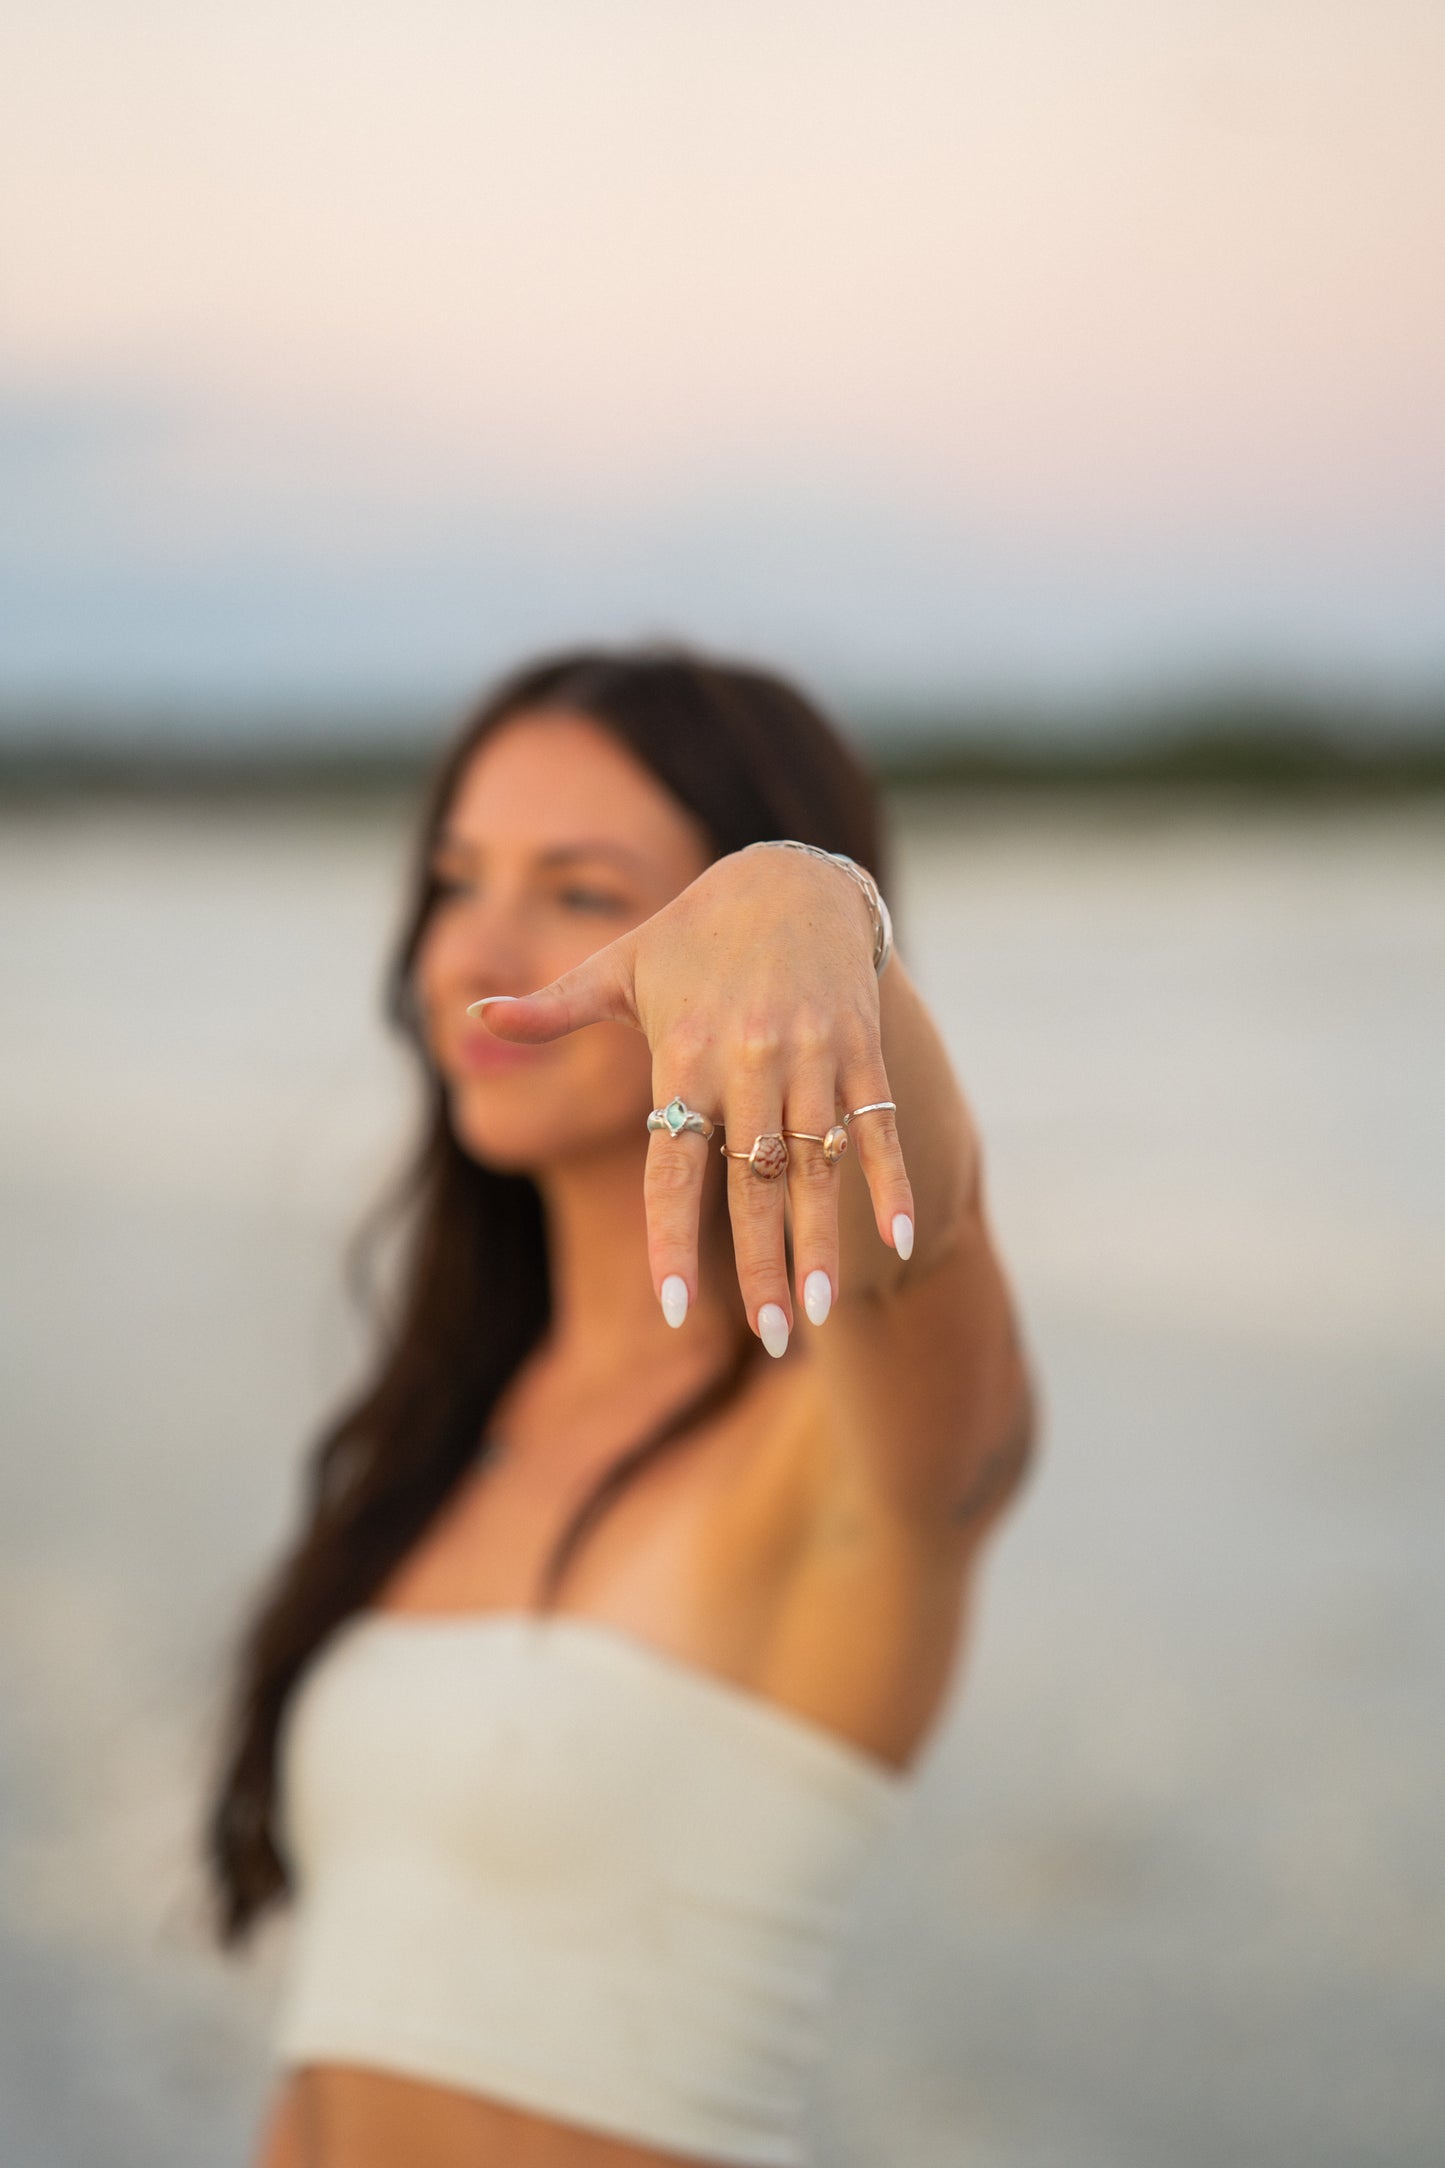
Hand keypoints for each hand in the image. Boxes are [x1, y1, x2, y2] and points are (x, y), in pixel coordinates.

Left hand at [469, 845, 914, 1350]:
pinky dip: (889, 1182)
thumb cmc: (693, 934)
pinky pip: (876, 1125)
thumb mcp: (619, 965)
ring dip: (822, 1243)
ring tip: (820, 1313)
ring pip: (817, 1167)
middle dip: (761, 1266)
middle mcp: (749, 1063)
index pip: (674, 1167)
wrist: (790, 877)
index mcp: (686, 1055)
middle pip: (753, 1185)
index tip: (674, 1309)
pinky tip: (900, 1242)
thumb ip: (553, 1008)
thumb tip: (472, 1019)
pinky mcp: (860, 1048)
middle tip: (772, 1337)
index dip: (673, 1240)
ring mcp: (811, 1056)